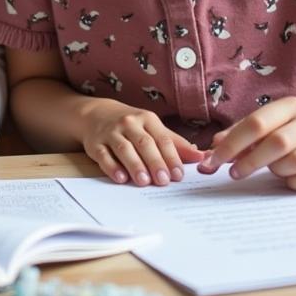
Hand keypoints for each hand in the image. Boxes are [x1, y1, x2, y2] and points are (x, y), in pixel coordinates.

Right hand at [80, 100, 204, 185]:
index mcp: (147, 119)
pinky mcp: (95, 143)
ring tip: (144, 181)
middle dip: (155, 162)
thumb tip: (201, 156)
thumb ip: (175, 143)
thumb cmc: (131, 125)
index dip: (171, 157)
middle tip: (163, 181)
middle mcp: (129, 123)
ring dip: (135, 165)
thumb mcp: (152, 128)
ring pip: (124, 148)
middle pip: (144, 143)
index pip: (162, 138)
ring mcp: (111, 132)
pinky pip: (103, 155)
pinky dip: (112, 167)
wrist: (96, 114)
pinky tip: (121, 178)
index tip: (179, 175)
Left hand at [197, 97, 295, 190]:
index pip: (256, 123)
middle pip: (277, 142)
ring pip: (294, 162)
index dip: (232, 143)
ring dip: (275, 170)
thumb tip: (214, 147)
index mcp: (291, 106)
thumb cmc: (287, 132)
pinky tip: (288, 178)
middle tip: (233, 173)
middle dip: (250, 160)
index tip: (214, 160)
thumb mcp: (265, 125)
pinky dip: (292, 182)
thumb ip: (239, 133)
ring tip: (270, 169)